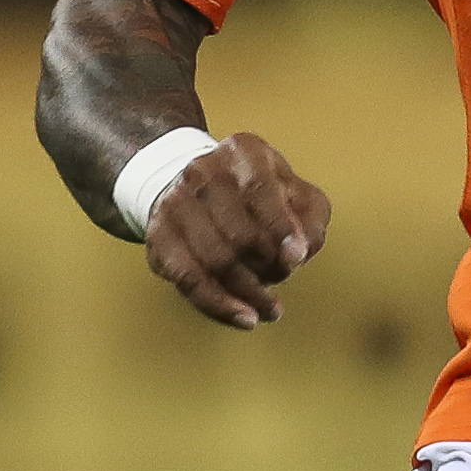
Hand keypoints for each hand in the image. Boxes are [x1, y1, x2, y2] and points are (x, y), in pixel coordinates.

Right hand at [148, 132, 332, 327]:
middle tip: (283, 278)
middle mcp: (203, 171)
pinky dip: (219, 305)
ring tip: (270, 308)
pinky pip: (188, 280)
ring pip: (214, 260)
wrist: (196, 188)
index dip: (281, 228)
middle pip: (239, 233)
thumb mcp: (295, 193)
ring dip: (249, 293)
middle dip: (269, 266)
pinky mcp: (159, 236)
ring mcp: (176, 203)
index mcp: (243, 153)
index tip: (296, 258)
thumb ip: (310, 218)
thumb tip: (301, 250)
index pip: (260, 190)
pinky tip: (243, 317)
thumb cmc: (257, 195)